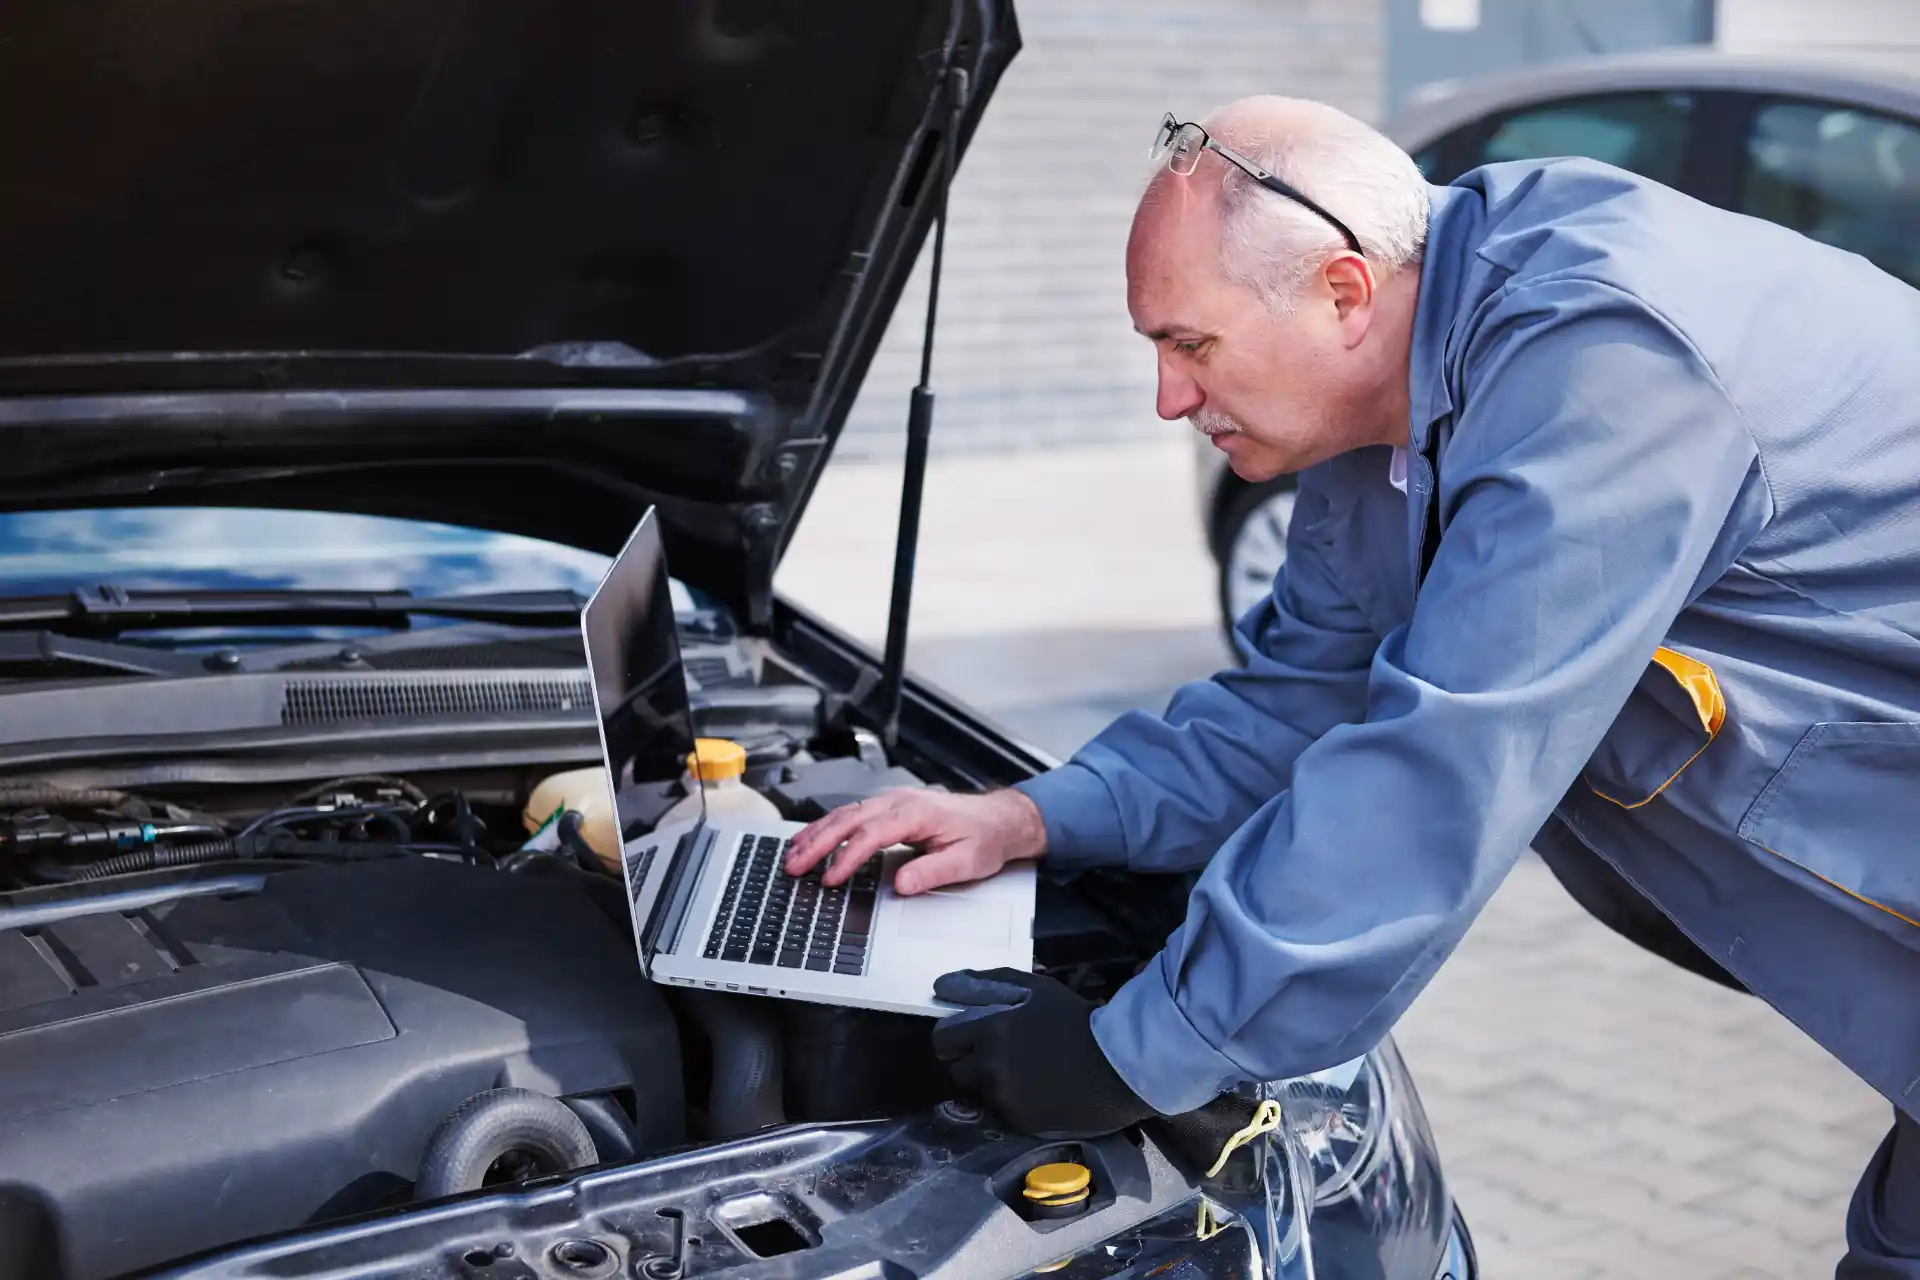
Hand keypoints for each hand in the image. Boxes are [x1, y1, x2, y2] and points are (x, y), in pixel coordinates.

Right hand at [783, 788, 1044, 893]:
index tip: (831, 877)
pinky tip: (812, 838)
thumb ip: (933, 872)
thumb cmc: (984, 837)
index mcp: (916, 813)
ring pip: (845, 814)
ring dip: (816, 833)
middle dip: (818, 843)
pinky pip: (852, 814)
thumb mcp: (967, 861)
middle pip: (849, 819)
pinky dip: (827, 827)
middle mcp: (900, 802)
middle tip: (795, 865)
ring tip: (792, 854)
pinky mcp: (889, 808)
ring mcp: (892, 801)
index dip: (848, 857)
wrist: (999, 819)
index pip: (872, 835)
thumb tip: (902, 884)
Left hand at [930, 968, 1158, 1138]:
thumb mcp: (1035, 990)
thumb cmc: (1074, 1020)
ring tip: (1024, 1074)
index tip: (971, 1037)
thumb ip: (988, 982)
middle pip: (956, 1070)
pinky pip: (1001, 1110)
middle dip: (972, 1062)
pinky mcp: (1017, 1121)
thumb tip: (944, 983)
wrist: (1115, 1066)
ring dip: (992, 1083)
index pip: (942, 1040)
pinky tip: (1038, 1091)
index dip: (955, 1038)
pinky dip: (1013, 1102)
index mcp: (990, 1030)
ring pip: (979, 1091)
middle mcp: (990, 1066)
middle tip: (1001, 1056)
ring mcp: (1003, 1097)